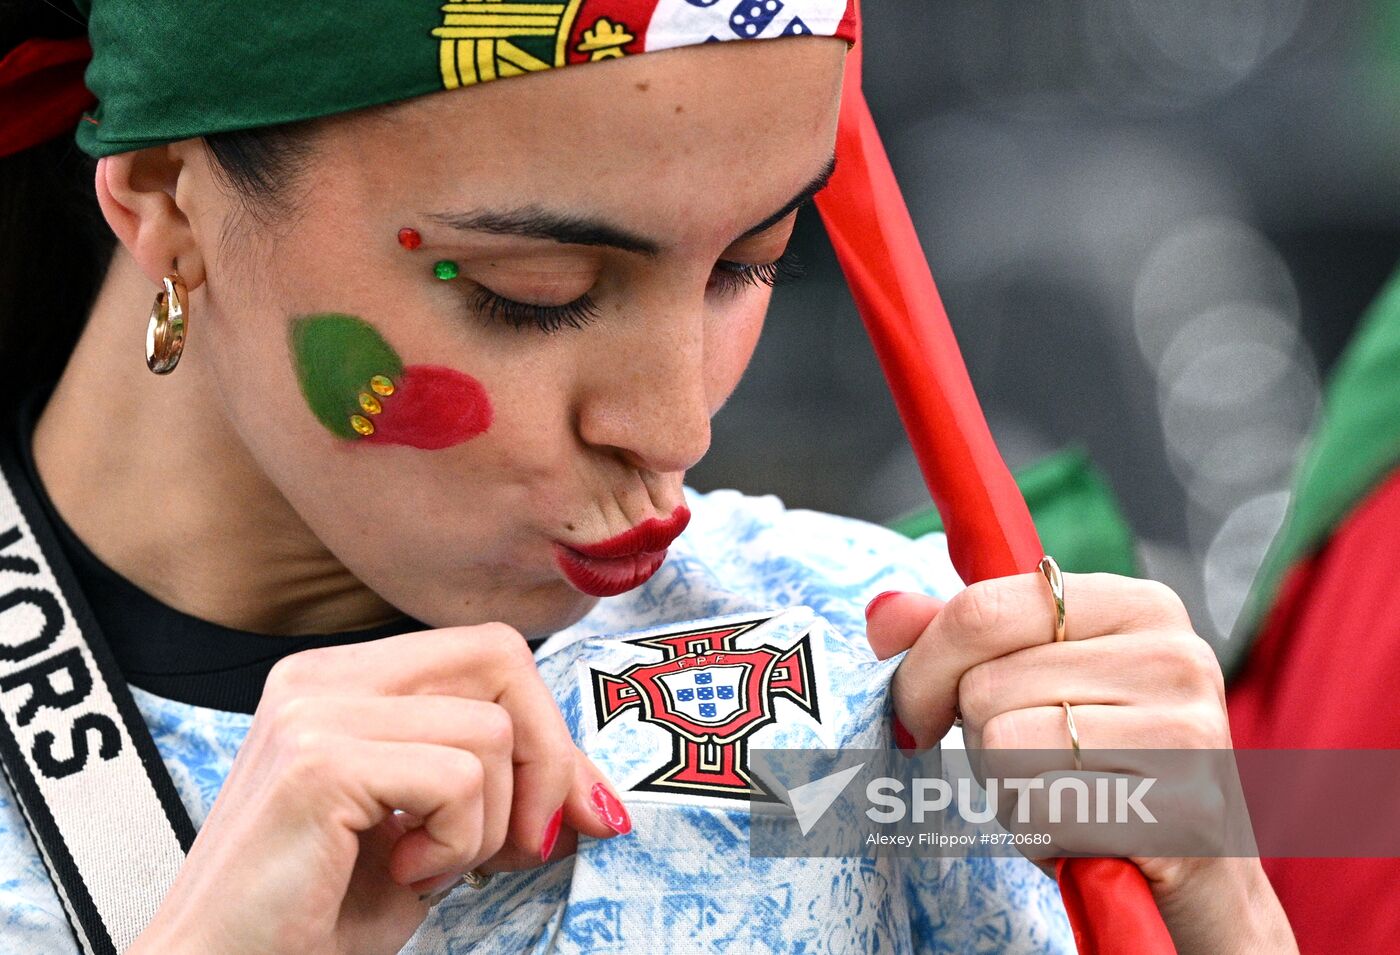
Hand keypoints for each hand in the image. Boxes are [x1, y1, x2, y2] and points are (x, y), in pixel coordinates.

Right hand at [132, 624, 628, 954]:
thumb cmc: (316, 915)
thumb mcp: (432, 837)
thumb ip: (501, 792)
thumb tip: (596, 794)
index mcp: (345, 678)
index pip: (489, 653)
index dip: (548, 729)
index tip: (566, 813)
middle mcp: (323, 676)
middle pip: (501, 659)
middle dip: (545, 761)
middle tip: (522, 845)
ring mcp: (314, 711)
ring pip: (490, 729)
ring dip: (488, 823)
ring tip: (427, 865)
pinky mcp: (317, 762)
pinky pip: (458, 779)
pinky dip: (456, 844)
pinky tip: (401, 872)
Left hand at [866, 573, 1296, 954]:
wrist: (1201, 869)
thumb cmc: (1100, 768)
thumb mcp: (1030, 685)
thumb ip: (957, 640)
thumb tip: (883, 612)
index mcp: (1137, 604)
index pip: (981, 609)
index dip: (923, 667)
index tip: (918, 710)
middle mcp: (1174, 653)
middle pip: (984, 686)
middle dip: (978, 738)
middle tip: (1030, 764)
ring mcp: (1190, 730)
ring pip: (1003, 744)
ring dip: (1008, 787)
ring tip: (1061, 795)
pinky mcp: (1186, 809)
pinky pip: (1041, 808)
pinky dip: (1039, 832)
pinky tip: (1085, 832)